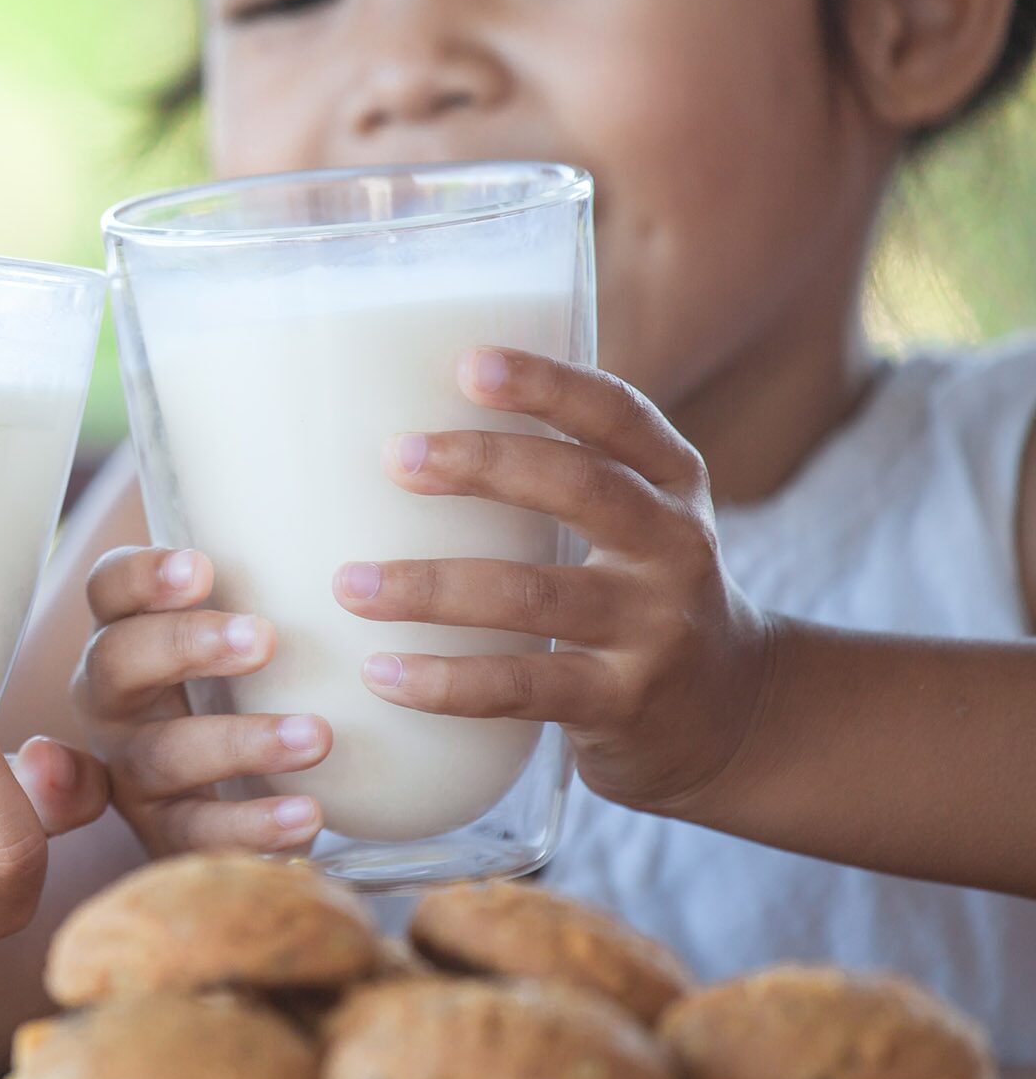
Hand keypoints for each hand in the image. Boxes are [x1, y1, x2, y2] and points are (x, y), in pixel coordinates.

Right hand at [70, 548, 331, 855]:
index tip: (204, 568)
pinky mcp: (163, 835)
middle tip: (264, 638)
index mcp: (121, 635)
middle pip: (119, 662)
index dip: (145, 577)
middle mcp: (111, 702)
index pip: (109, 591)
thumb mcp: (229, 633)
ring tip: (316, 736)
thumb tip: (344, 489)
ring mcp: (132, 773)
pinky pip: (198, 834)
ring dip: (240, 742)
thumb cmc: (234, 688)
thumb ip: (257, 579)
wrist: (220, 800)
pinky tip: (310, 814)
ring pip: (164, 755)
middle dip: (187, 645)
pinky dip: (252, 826)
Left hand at [335, 346, 773, 813]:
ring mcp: (654, 629)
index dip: (548, 385)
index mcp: (672, 480)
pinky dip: (446, 680)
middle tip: (395, 456)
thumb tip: (401, 413)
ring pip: (535, 598)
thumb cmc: (634, 589)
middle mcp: (675, 546)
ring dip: (432, 588)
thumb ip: (556, 473)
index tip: (469, 362)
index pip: (618, 415)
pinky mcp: (622, 703)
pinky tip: (380, 672)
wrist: (729, 715)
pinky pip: (522, 688)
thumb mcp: (631, 519)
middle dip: (484, 466)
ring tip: (349, 584)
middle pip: (580, 489)